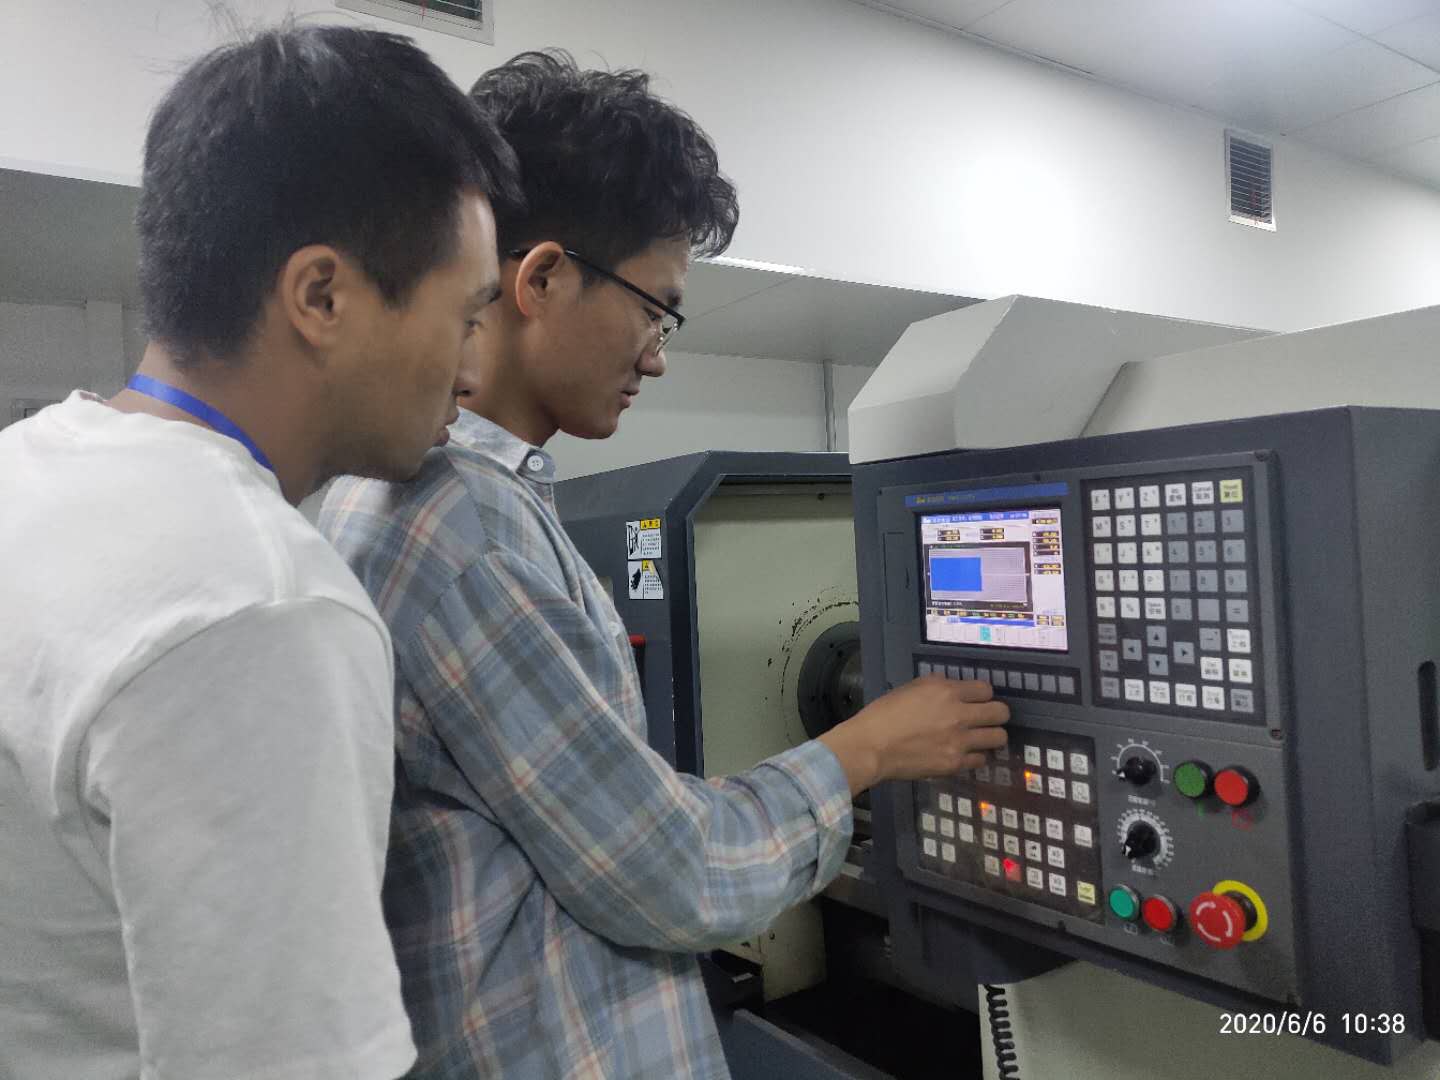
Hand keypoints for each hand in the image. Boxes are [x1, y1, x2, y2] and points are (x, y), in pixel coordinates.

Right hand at [818, 676, 1009, 795]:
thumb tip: (955, 691)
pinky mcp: (955, 764)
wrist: (871, 747)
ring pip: (998, 738)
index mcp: (947, 691)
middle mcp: (959, 715)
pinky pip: (981, 760)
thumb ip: (938, 687)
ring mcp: (960, 742)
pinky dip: (974, 756)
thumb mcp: (911, 688)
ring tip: (978, 738)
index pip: (986, 690)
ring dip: (990, 736)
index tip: (975, 701)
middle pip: (1001, 713)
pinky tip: (963, 753)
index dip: (982, 695)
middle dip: (995, 714)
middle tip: (985, 719)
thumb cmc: (884, 713)